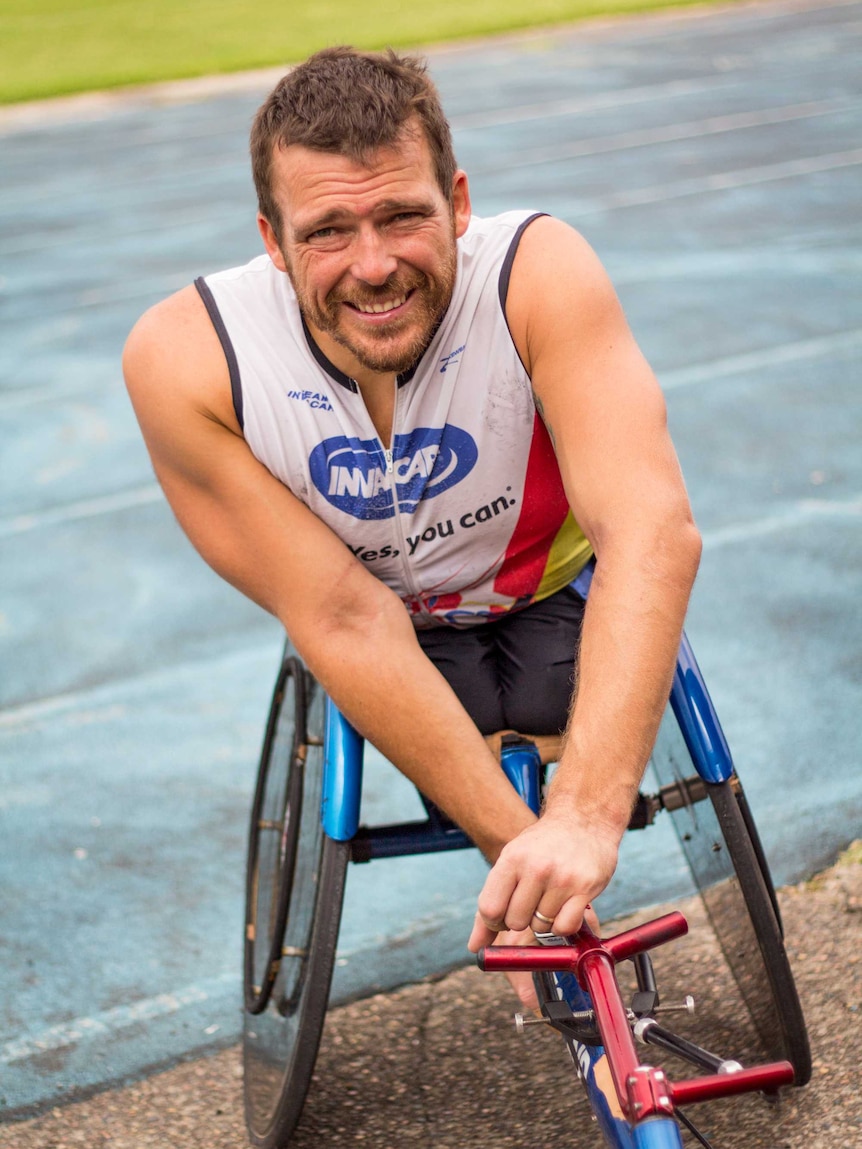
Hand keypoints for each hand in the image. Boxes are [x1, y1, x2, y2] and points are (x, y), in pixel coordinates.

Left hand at [466, 808, 619, 951]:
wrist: (585, 819)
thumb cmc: (543, 845)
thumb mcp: (512, 861)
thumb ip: (492, 902)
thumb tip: (474, 947)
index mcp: (512, 858)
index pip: (489, 909)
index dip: (494, 921)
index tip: (505, 914)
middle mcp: (535, 867)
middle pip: (515, 922)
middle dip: (522, 919)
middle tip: (533, 901)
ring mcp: (561, 878)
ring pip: (541, 927)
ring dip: (545, 920)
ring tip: (552, 896)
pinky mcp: (585, 888)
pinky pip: (565, 927)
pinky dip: (564, 924)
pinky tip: (567, 905)